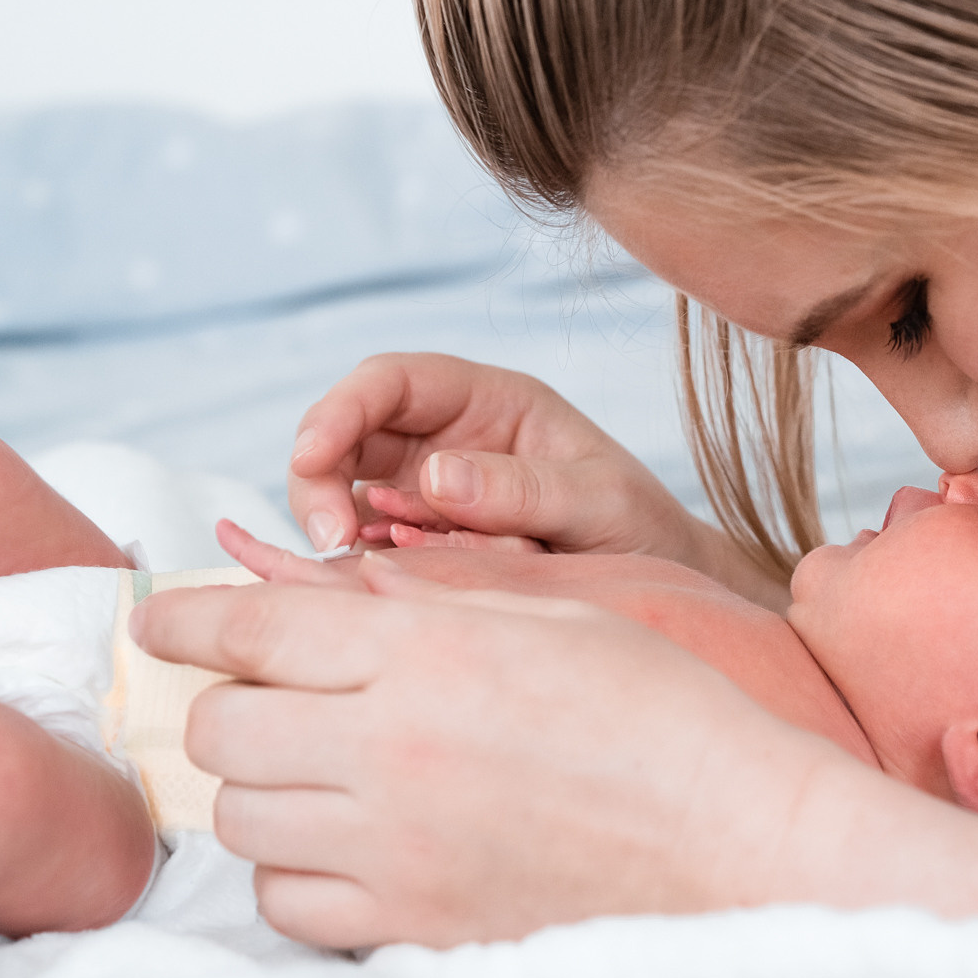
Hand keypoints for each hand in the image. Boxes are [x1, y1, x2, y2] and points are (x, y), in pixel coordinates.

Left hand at [129, 549, 854, 947]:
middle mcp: (390, 748)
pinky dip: (292, 870)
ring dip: (260, 784)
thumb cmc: (665, 712)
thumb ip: (429, 601)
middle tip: (271, 691)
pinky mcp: (411, 922)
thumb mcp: (554, 615)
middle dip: (230, 698)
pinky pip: (287, 904)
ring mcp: (394, 847)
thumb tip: (332, 588)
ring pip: (241, 819)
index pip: (251, 628)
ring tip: (315, 765)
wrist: (736, 840)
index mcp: (427, 653)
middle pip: (225, 725)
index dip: (184, 614)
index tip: (157, 616)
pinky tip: (343, 840)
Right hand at [286, 353, 786, 606]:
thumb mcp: (601, 502)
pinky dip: (369, 574)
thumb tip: (433, 479)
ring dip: (342, 535)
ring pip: (347, 499)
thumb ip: (526, 489)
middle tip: (334, 543)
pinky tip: (399, 595)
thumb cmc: (644, 530)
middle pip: (348, 439)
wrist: (666, 591)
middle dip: (322, 482)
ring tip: (376, 576)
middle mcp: (449, 440)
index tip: (311, 456)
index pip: (392, 382)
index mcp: (491, 402)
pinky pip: (372, 555)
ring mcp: (431, 498)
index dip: (339, 409)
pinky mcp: (425, 551)